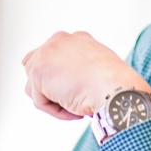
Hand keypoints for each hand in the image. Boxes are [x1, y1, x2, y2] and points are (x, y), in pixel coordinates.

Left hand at [21, 31, 150, 120]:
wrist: (115, 89)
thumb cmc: (113, 86)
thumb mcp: (99, 71)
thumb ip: (79, 70)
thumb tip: (65, 87)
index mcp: (77, 39)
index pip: (52, 56)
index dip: (60, 80)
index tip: (79, 92)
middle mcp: (59, 40)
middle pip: (35, 68)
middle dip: (49, 89)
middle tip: (74, 101)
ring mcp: (47, 52)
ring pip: (36, 88)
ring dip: (56, 102)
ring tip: (79, 105)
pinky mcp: (38, 69)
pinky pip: (39, 100)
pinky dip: (56, 111)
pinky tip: (75, 109)